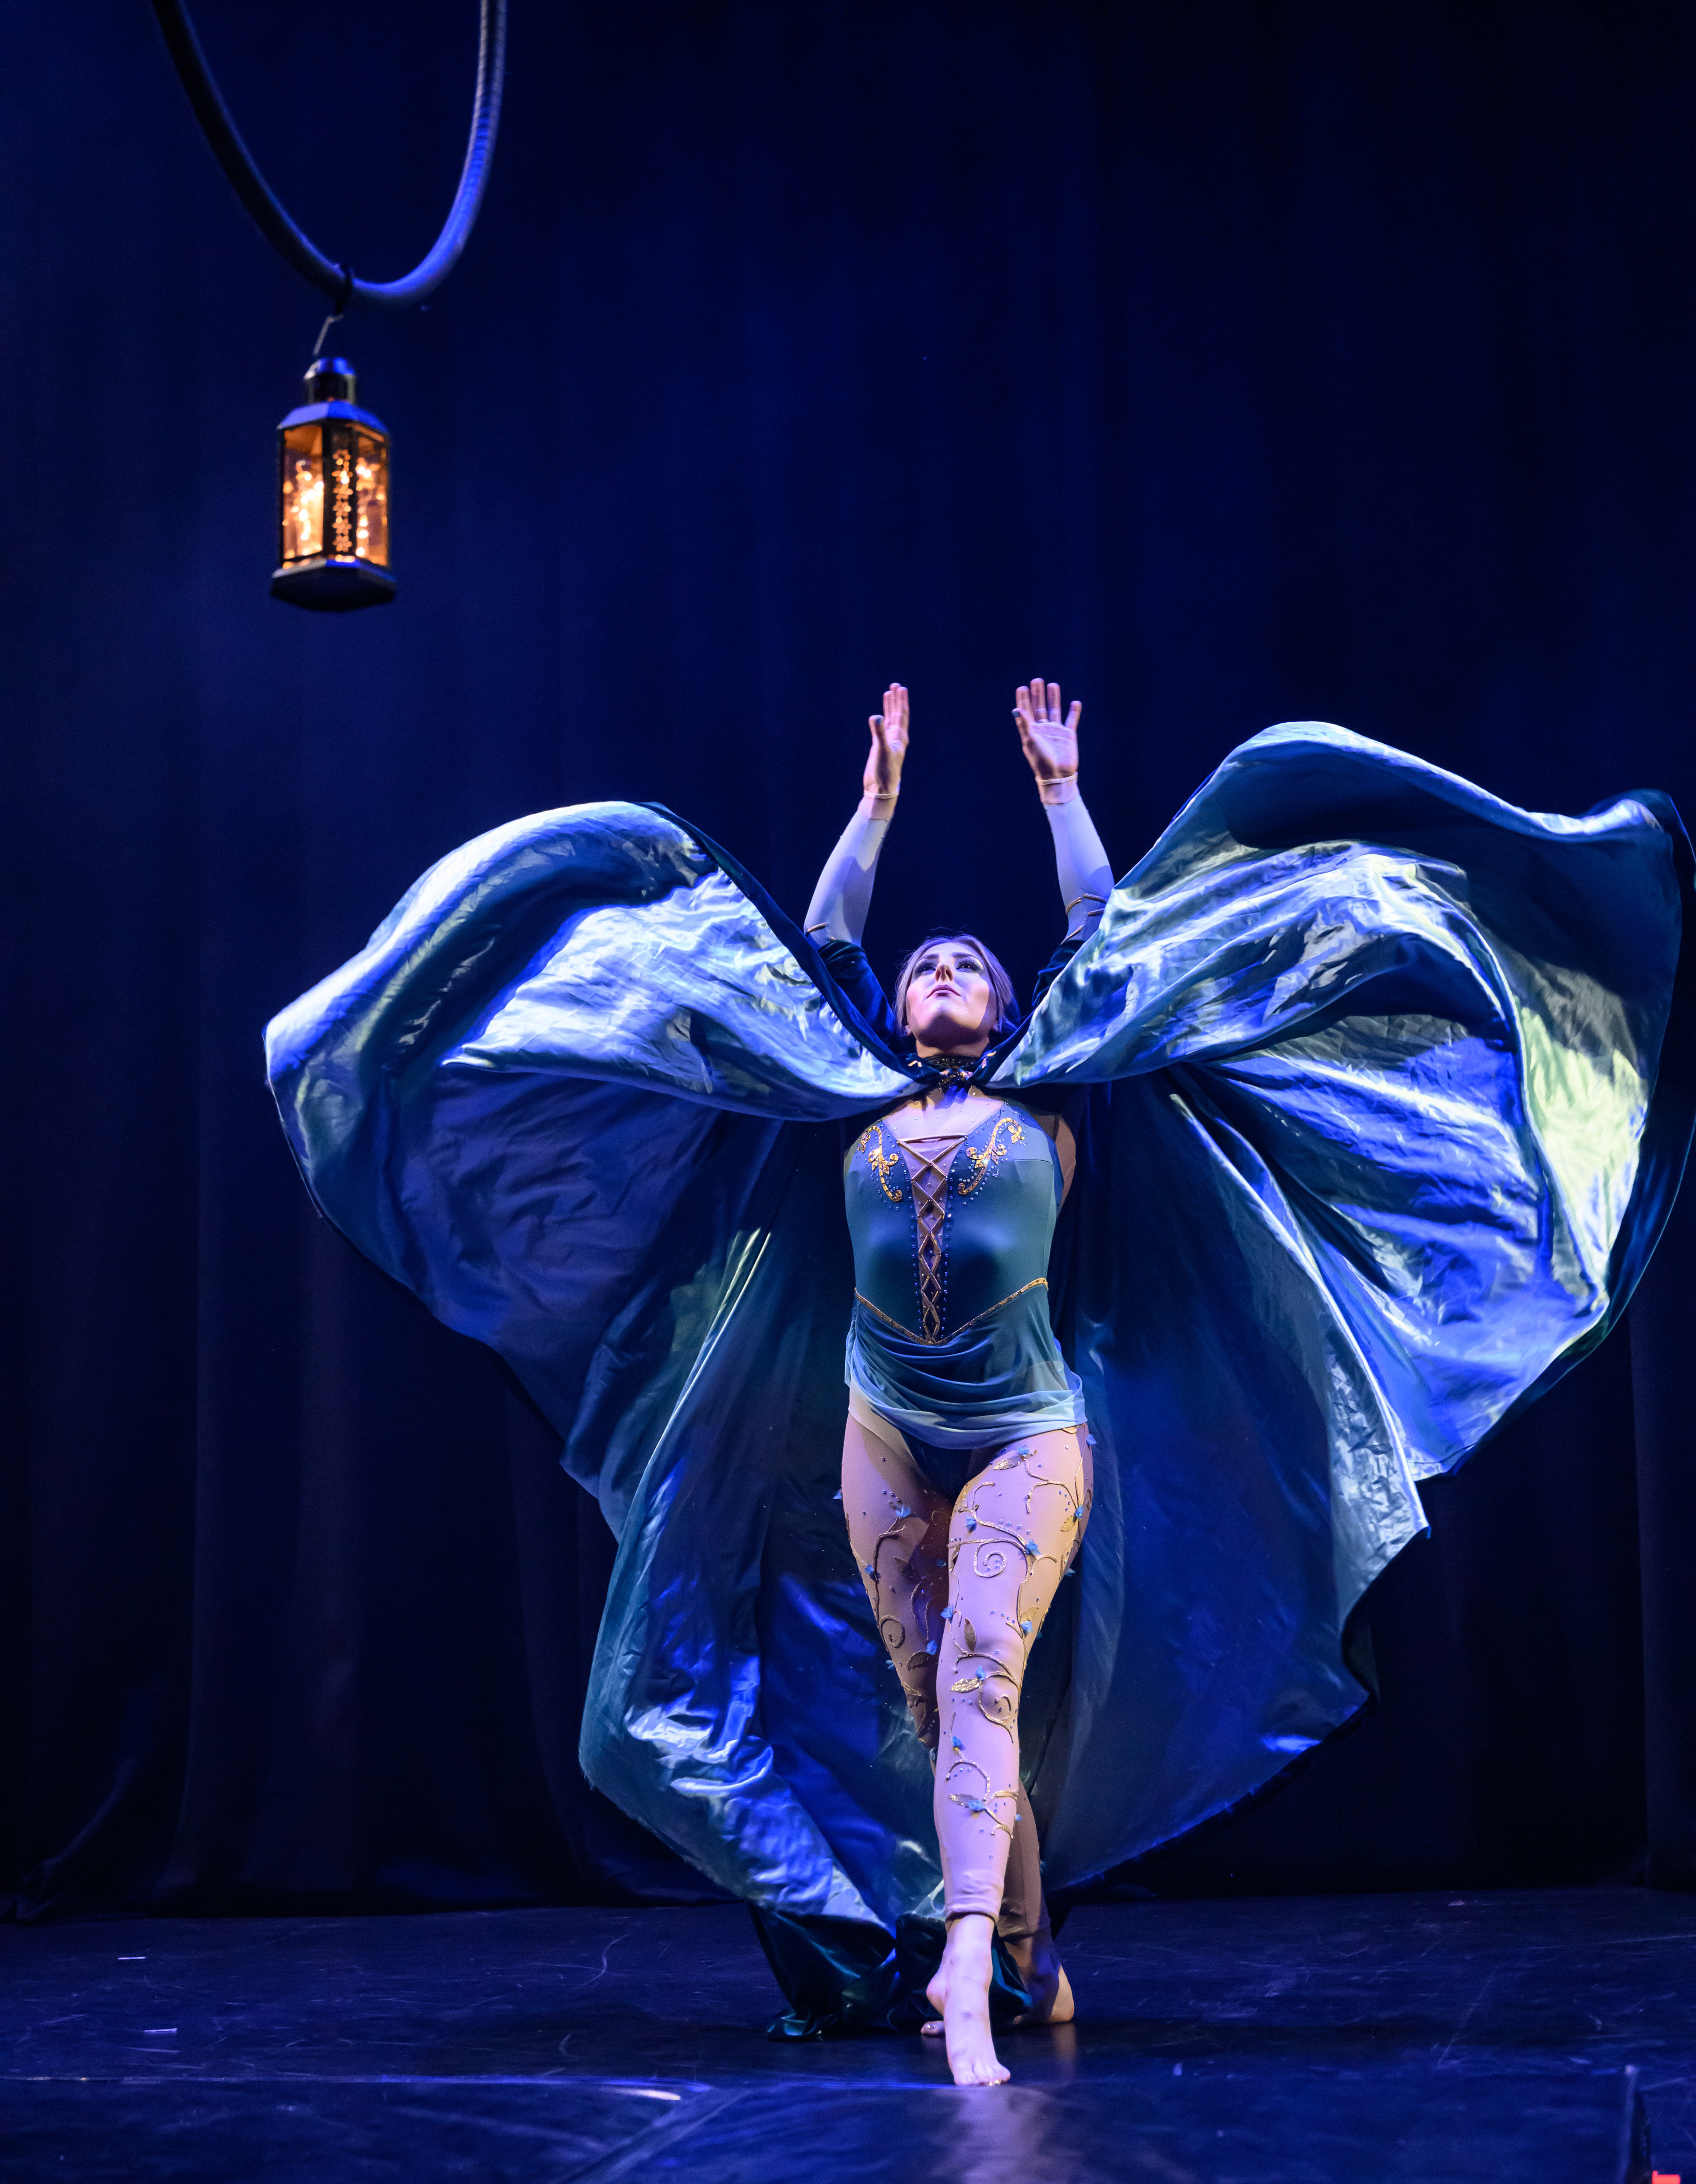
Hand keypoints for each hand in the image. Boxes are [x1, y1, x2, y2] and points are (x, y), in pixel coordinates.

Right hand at [864, 683, 909, 801]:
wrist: (881, 787)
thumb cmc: (885, 772)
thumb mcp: (882, 751)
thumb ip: (879, 733)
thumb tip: (875, 717)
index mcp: (900, 737)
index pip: (902, 714)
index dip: (901, 701)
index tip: (901, 688)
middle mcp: (896, 737)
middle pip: (897, 713)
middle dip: (897, 700)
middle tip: (896, 685)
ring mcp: (887, 741)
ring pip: (889, 719)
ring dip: (889, 706)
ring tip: (889, 692)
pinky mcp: (879, 746)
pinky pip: (881, 728)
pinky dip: (880, 719)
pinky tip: (878, 714)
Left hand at [1013, 678, 1081, 797]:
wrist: (1058, 775)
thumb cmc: (1041, 761)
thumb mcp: (1031, 741)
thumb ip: (1025, 724)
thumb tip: (1016, 709)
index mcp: (1031, 731)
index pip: (1026, 711)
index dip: (1023, 699)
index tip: (1021, 687)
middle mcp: (1042, 729)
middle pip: (1039, 707)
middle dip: (1037, 694)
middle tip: (1037, 680)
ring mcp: (1055, 731)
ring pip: (1054, 710)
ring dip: (1053, 698)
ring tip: (1053, 685)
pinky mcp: (1068, 735)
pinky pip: (1071, 720)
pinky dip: (1074, 711)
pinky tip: (1075, 702)